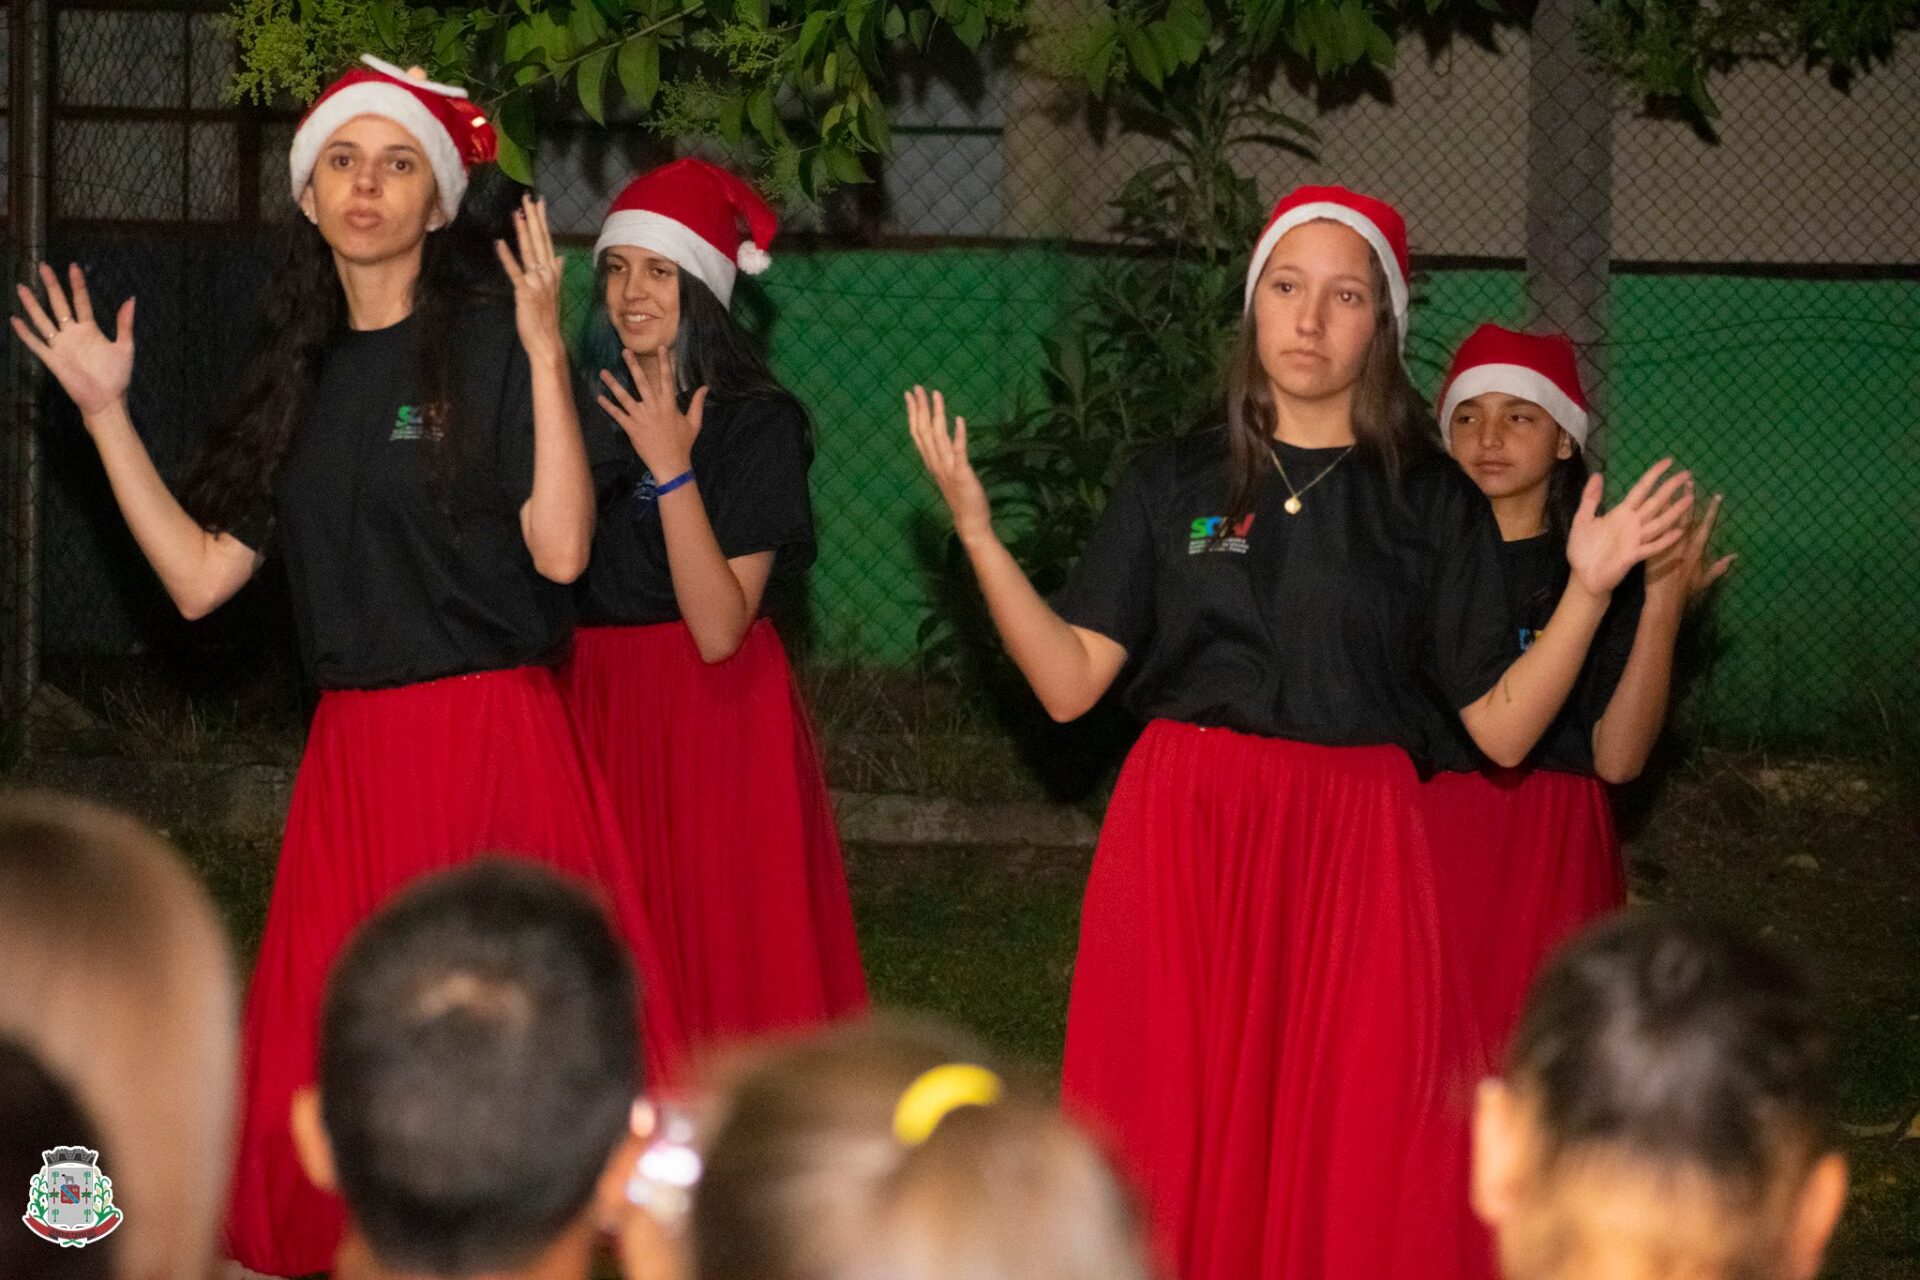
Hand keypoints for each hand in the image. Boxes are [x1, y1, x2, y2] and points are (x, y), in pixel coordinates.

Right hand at [12, 263, 134, 417]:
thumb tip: (131, 298)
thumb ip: (125, 323)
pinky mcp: (52, 359)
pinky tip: (15, 319)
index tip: (73, 267)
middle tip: (43, 266)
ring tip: (22, 287)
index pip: (81, 301)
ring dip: (32, 304)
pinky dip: (25, 333)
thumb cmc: (117, 376)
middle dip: (51, 286)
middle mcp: (72, 334)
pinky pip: (35, 344)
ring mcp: (61, 346)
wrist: (107, 400)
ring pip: (42, 320)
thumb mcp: (125, 347)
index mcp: (89, 329)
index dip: (77, 284)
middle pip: (58, 304)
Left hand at [495, 193, 563, 360]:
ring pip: (529, 251)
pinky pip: (515, 271)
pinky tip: (500, 243)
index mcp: (553, 272)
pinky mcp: (525, 292)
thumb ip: (556, 272)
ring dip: (523, 231)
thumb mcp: (554, 291)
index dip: (542, 221)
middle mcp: (547, 273)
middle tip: (527, 198)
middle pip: (540, 240)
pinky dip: (507, 257)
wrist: (548, 341)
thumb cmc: (547, 318)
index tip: (539, 202)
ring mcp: (537, 282)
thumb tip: (560, 257)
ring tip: (517, 213)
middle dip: (533, 218)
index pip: (548, 240)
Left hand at [597, 345, 704, 480]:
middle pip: (641, 382)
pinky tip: (599, 397)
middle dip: (633, 366)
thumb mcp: (694, 423)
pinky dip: (608, 406)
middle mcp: (653, 407)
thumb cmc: (683, 444)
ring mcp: (640, 417)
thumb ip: (697, 404)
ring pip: (624, 397)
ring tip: (603, 372)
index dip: (663, 362)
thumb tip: (705, 388)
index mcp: (669, 405)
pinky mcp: (631, 428)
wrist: (671, 464)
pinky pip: (617, 415)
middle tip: (625, 351)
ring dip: (613, 384)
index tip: (660, 348)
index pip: (666, 379)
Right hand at [904, 385, 991, 542]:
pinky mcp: (962, 474)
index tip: (910, 395)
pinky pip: (959, 452)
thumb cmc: (960, 496)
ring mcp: (947, 468)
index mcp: (931, 461)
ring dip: (937, 414)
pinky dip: (958, 435)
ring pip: (938, 437)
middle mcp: (935, 463)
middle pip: (924, 431)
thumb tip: (941, 437)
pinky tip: (959, 419)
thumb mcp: (947, 472)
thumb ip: (942, 455)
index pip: (917, 433)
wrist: (969, 521)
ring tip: (936, 394)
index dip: (913, 413)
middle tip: (917, 388)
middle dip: (920, 408)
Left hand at [1566, 458, 1693, 598]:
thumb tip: (1598, 474)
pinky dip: (1665, 540)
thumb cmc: (1583, 549)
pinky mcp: (1634, 555)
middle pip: (1655, 502)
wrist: (1582, 576)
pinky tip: (1678, 532)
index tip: (1669, 461)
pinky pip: (1652, 547)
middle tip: (1687, 474)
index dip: (1654, 475)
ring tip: (1689, 499)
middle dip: (1670, 488)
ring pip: (1659, 522)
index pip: (1641, 489)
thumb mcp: (1582, 519)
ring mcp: (1635, 539)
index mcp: (1622, 513)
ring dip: (1674, 511)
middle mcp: (1633, 524)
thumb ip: (1590, 498)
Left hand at [1645, 490, 1733, 603]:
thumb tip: (1734, 556)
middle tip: (1689, 481)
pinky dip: (1652, 519)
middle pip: (1686, 517)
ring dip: (1670, 504)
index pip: (1705, 526)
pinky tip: (1650, 506)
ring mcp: (1666, 546)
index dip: (1711, 512)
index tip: (1717, 496)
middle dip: (1688, 499)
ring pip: (1669, 521)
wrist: (1665, 602)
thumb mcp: (1704, 580)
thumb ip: (1718, 567)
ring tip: (1671, 488)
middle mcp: (1683, 544)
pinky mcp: (1651, 549)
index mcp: (1697, 550)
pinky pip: (1652, 531)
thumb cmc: (1685, 592)